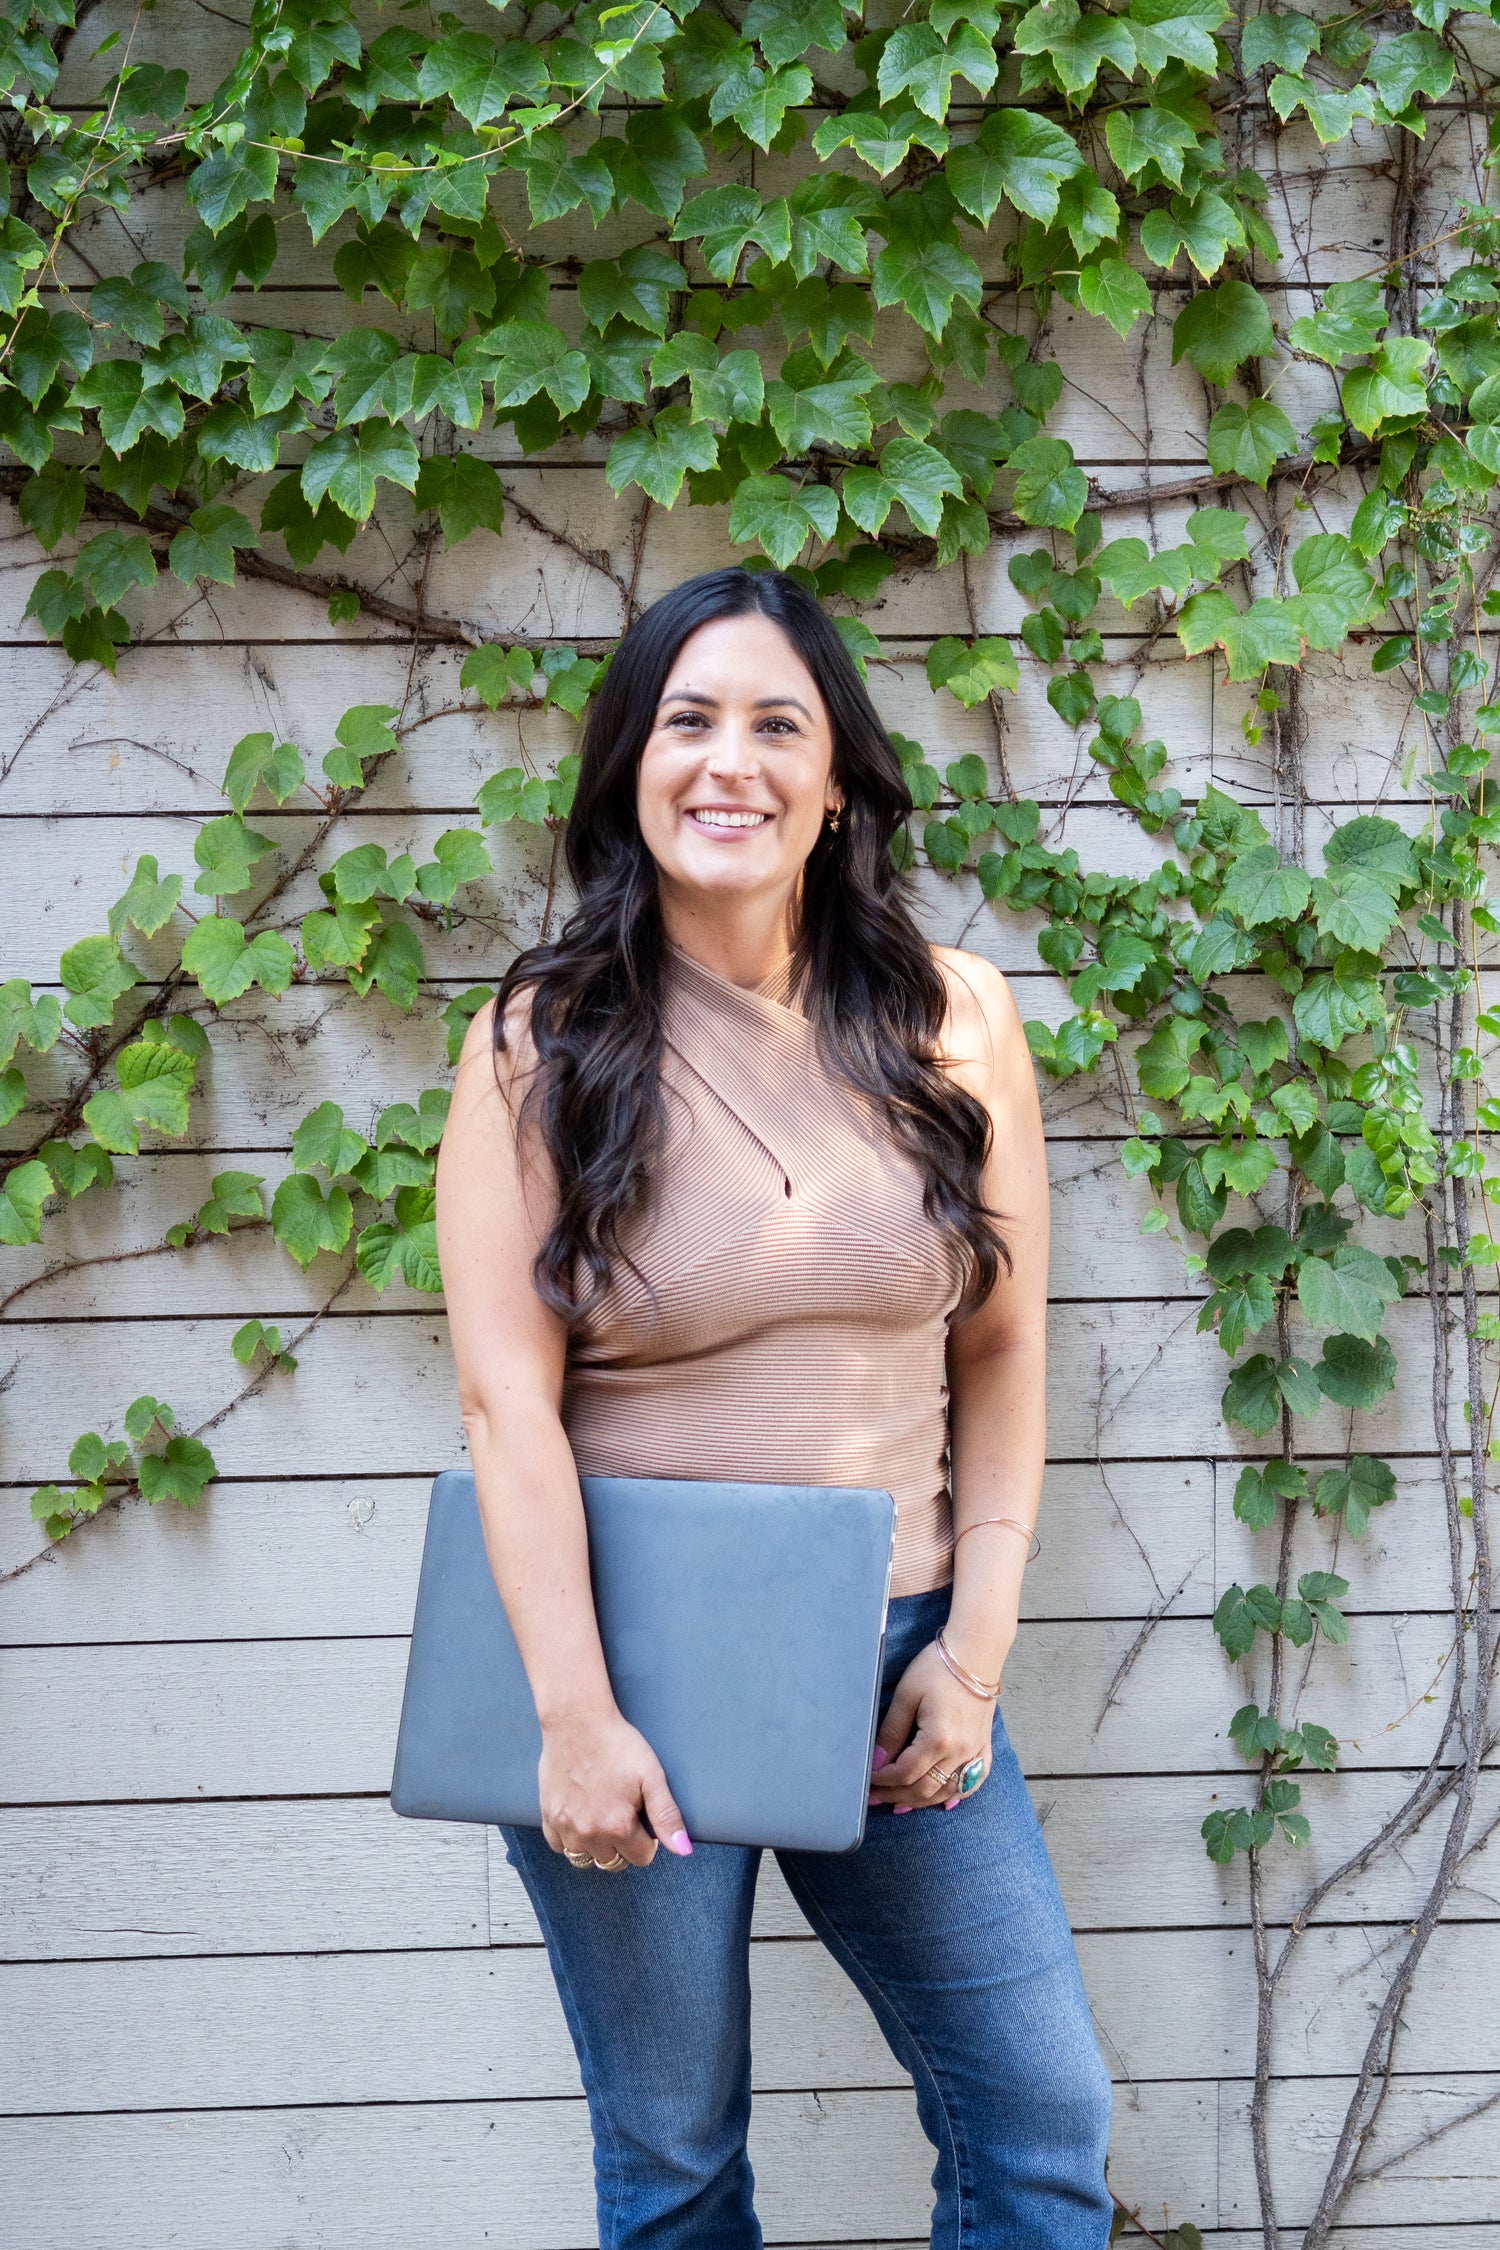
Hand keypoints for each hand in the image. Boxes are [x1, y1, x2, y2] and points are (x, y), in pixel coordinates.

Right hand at [539, 1708, 692, 1867]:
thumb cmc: (617, 1744)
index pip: (641, 1857)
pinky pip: (560, 1846)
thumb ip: (667, 1817)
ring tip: (602, 1816)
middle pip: (614, 1861)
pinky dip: (570, 1839)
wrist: (577, 1722)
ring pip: (586, 1858)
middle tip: (622, 1812)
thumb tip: (683, 1850)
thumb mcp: (651, 1776)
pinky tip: (580, 1816)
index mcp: (618, 1827)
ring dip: (597, 1845)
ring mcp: (565, 1827)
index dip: (647, 1840)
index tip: (642, 1817)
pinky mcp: (548, 1817)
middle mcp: (589, 1834)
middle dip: (623, 1844)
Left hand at [866, 1639, 995, 1814]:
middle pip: (925, 1789)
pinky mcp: (983, 1745)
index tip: (867, 1781)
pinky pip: (973, 1781)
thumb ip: (892, 1732)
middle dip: (896, 1795)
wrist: (976, 1652)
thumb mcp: (906, 1695)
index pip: (905, 1773)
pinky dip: (957, 1795)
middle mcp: (960, 1751)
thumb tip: (877, 1760)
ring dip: (922, 1801)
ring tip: (899, 1804)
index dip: (883, 1781)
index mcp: (939, 1739)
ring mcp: (975, 1751)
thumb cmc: (938, 1668)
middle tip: (874, 1798)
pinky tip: (944, 1802)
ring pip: (947, 1791)